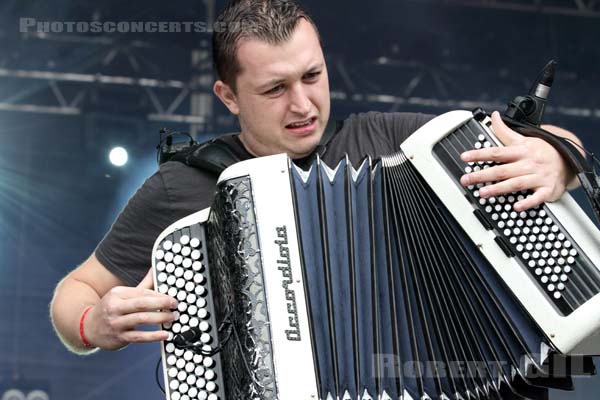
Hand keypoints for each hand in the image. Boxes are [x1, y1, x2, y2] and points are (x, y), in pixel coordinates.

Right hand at [84, 269, 176, 349]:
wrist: (87, 328)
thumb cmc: (111, 309)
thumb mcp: (122, 295)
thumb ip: (142, 285)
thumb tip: (156, 270)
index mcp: (117, 293)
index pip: (142, 292)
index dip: (159, 295)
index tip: (171, 297)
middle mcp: (115, 307)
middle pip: (142, 304)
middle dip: (161, 303)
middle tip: (175, 305)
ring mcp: (116, 323)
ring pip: (141, 319)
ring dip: (160, 318)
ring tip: (172, 317)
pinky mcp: (119, 338)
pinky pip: (139, 337)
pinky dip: (153, 336)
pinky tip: (165, 334)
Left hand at [459, 111, 573, 210]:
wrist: (569, 161)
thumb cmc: (542, 151)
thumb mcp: (523, 139)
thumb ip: (505, 130)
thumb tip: (493, 116)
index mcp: (521, 150)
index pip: (497, 152)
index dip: (480, 154)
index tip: (465, 157)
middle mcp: (528, 163)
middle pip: (502, 169)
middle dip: (482, 175)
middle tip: (465, 179)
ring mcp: (538, 177)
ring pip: (516, 183)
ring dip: (498, 189)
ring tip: (482, 193)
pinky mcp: (547, 190)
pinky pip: (537, 197)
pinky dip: (527, 202)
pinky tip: (516, 207)